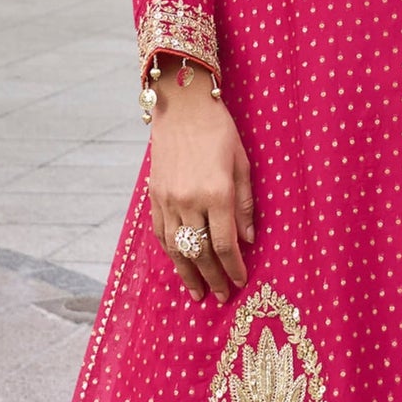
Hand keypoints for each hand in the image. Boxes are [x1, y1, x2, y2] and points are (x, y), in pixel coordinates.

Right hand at [147, 60, 254, 302]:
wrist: (181, 106)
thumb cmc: (219, 131)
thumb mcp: (242, 164)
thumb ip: (245, 205)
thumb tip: (247, 239)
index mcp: (216, 194)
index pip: (224, 244)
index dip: (232, 267)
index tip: (240, 281)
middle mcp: (189, 201)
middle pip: (200, 253)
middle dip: (212, 277)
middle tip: (221, 296)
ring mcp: (168, 200)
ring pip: (177, 248)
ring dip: (187, 273)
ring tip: (196, 292)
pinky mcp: (154, 195)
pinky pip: (160, 233)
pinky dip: (170, 252)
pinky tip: (178, 264)